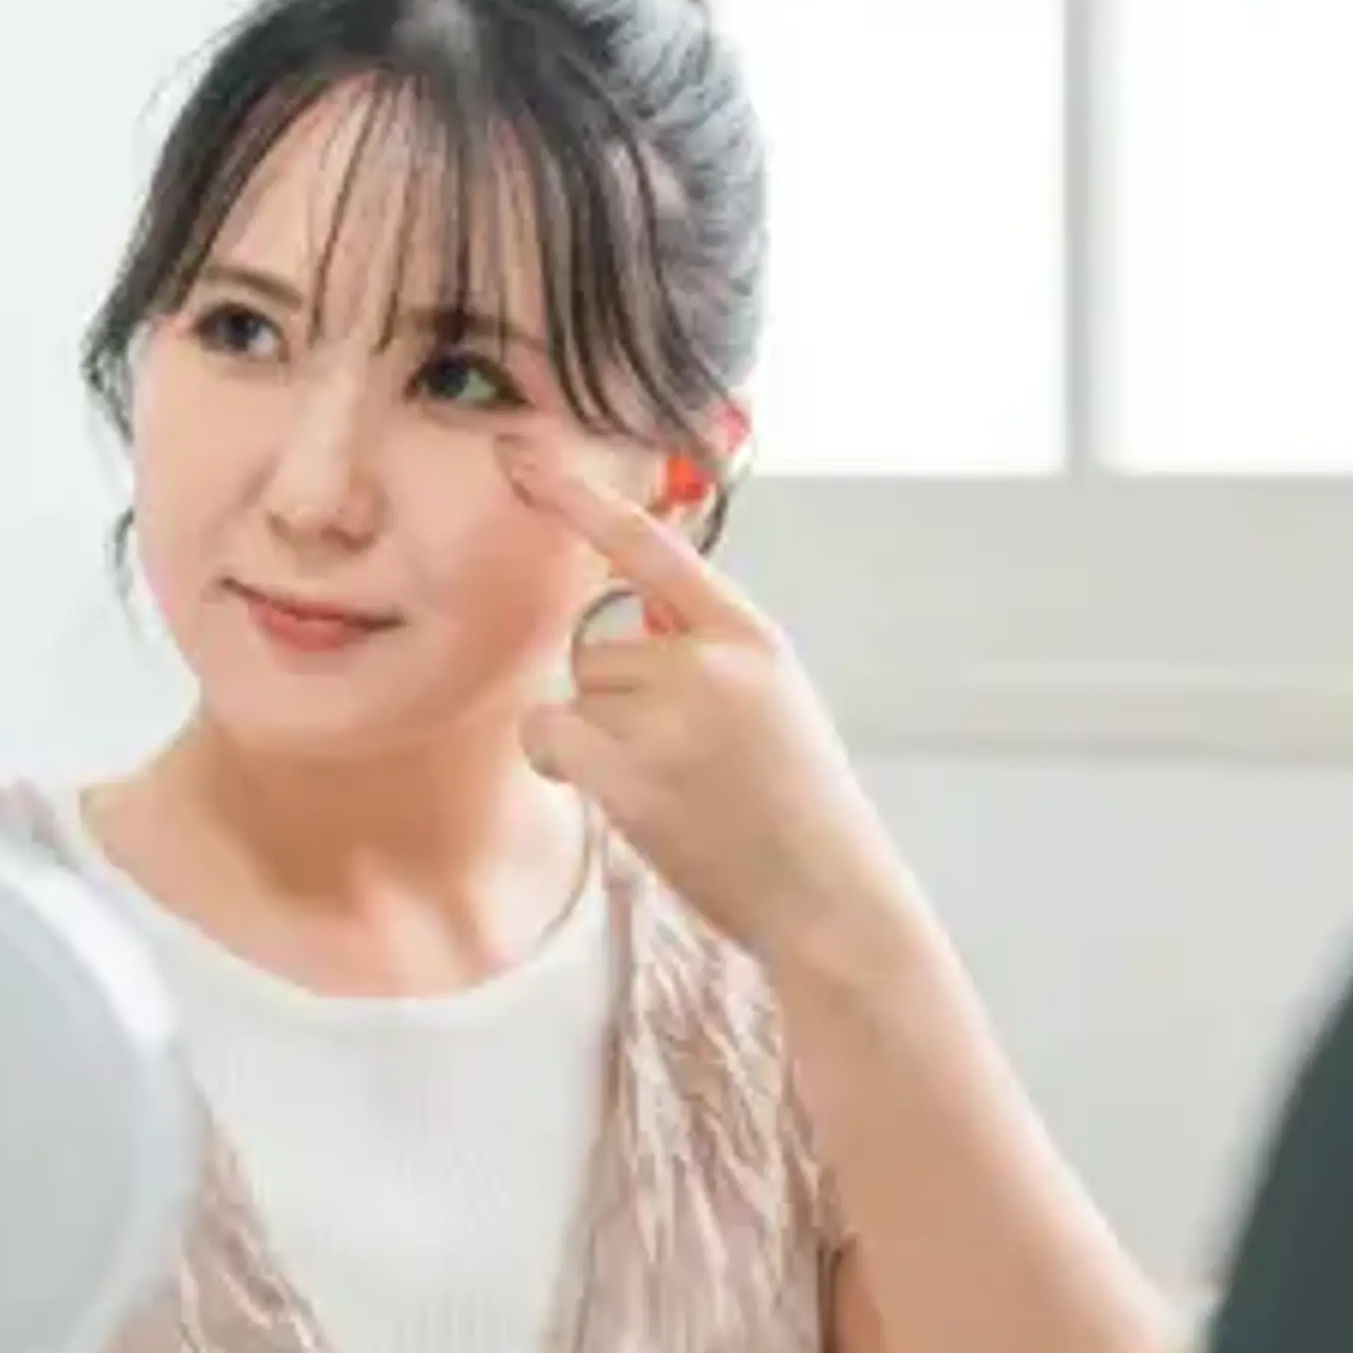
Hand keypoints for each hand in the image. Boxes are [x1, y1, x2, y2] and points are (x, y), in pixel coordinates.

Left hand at [505, 438, 915, 973]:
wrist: (828, 895)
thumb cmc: (797, 809)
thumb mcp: (775, 702)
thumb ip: (709, 656)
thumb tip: (629, 631)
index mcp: (751, 636)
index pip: (652, 550)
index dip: (580, 501)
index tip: (523, 458)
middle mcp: (708, 661)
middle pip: (596, 649)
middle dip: (614, 703)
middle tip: (676, 763)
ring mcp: (670, 714)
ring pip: (576, 695)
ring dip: (596, 741)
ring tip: (667, 789)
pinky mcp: (632, 771)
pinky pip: (550, 733)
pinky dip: (559, 759)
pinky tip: (611, 790)